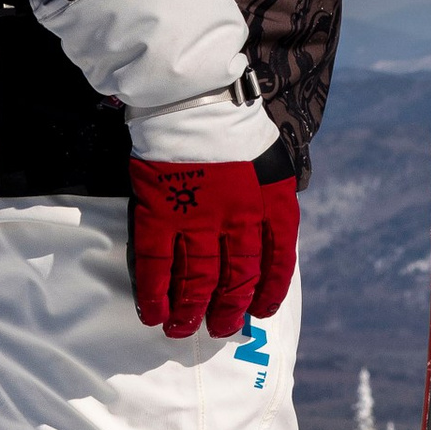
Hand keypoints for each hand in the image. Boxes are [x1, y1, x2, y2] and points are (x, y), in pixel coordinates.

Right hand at [128, 145, 297, 339]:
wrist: (195, 99)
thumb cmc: (236, 130)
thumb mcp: (272, 165)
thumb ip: (272, 204)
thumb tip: (269, 242)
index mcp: (271, 205)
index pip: (278, 262)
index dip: (270, 291)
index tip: (260, 311)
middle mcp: (240, 219)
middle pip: (237, 280)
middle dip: (228, 311)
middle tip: (218, 329)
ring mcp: (198, 219)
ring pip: (197, 280)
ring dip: (190, 311)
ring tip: (182, 330)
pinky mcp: (160, 214)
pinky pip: (157, 266)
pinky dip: (154, 295)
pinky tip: (152, 313)